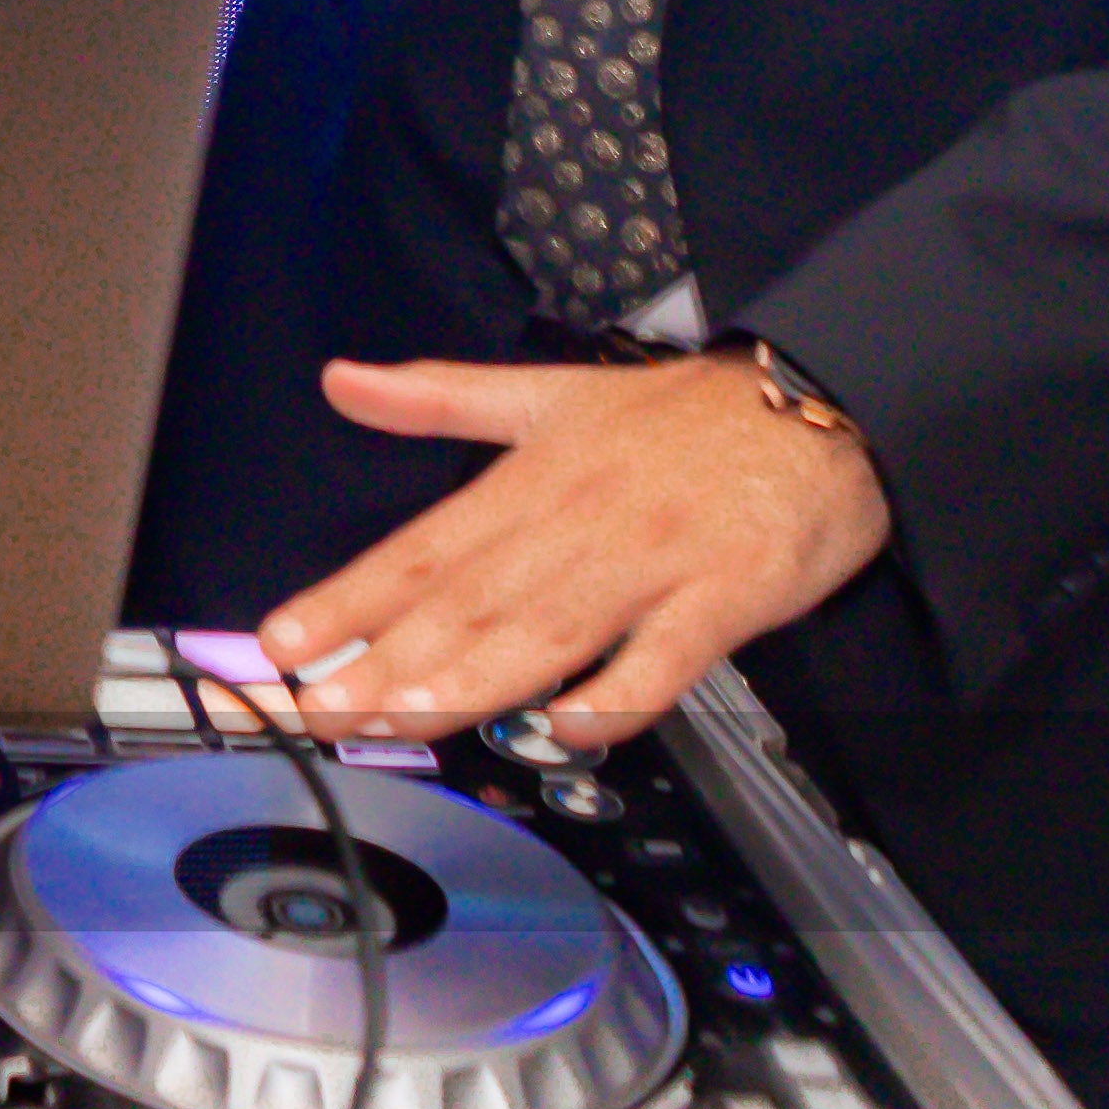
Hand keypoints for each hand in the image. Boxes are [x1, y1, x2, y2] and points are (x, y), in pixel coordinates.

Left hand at [254, 354, 891, 747]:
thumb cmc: (687, 414)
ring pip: (548, 630)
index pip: (423, 548)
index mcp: (532, 478)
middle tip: (320, 708)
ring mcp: (650, 562)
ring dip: (472, 678)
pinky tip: (568, 727)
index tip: (284, 640)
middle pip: (470, 602)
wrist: (824, 400)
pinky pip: (663, 659)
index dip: (351, 596)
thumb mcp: (551, 391)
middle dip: (387, 660)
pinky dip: (616, 695)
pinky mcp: (723, 596)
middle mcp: (578, 521)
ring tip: (403, 716)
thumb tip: (344, 381)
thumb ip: (441, 398)